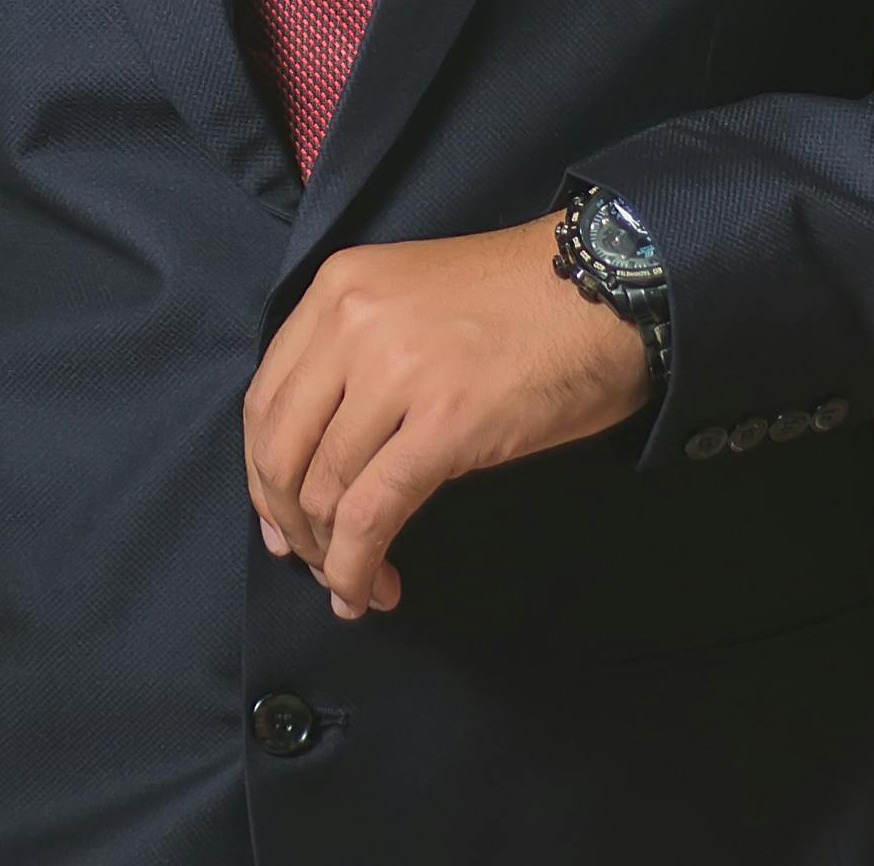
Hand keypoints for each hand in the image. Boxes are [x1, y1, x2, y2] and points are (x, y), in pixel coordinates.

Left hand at [243, 211, 654, 621]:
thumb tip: (313, 467)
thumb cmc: (518, 302)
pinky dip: (358, 566)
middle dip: (289, 522)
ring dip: (331, 555)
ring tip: (359, 583)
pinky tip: (373, 589)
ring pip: (323, 489)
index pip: (266, 398)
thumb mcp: (409, 302)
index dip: (264, 474)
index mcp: (339, 285)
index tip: (282, 520)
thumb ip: (353, 359)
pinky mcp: (444, 422)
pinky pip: (372, 513)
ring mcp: (395, 370)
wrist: (609, 290)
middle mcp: (353, 321)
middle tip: (313, 562)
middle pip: (281, 449)